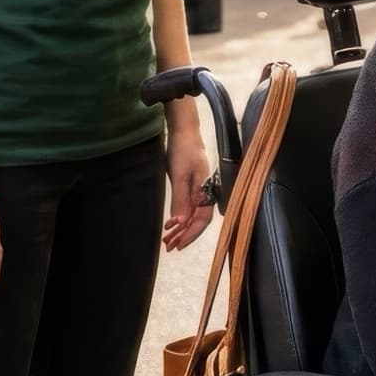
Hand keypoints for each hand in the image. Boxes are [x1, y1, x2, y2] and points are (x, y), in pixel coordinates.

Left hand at [163, 111, 214, 250]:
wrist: (183, 130)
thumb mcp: (180, 175)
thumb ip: (181, 199)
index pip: (202, 219)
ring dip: (182, 228)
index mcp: (207, 190)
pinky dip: (181, 217)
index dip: (190, 234)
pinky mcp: (193, 184)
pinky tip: (174, 222)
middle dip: (184, 234)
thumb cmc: (183, 150)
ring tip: (168, 238)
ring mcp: (200, 188)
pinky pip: (190, 206)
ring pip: (194, 214)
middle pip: (198, 219)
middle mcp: (206, 191)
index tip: (177, 244)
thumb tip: (180, 223)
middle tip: (168, 246)